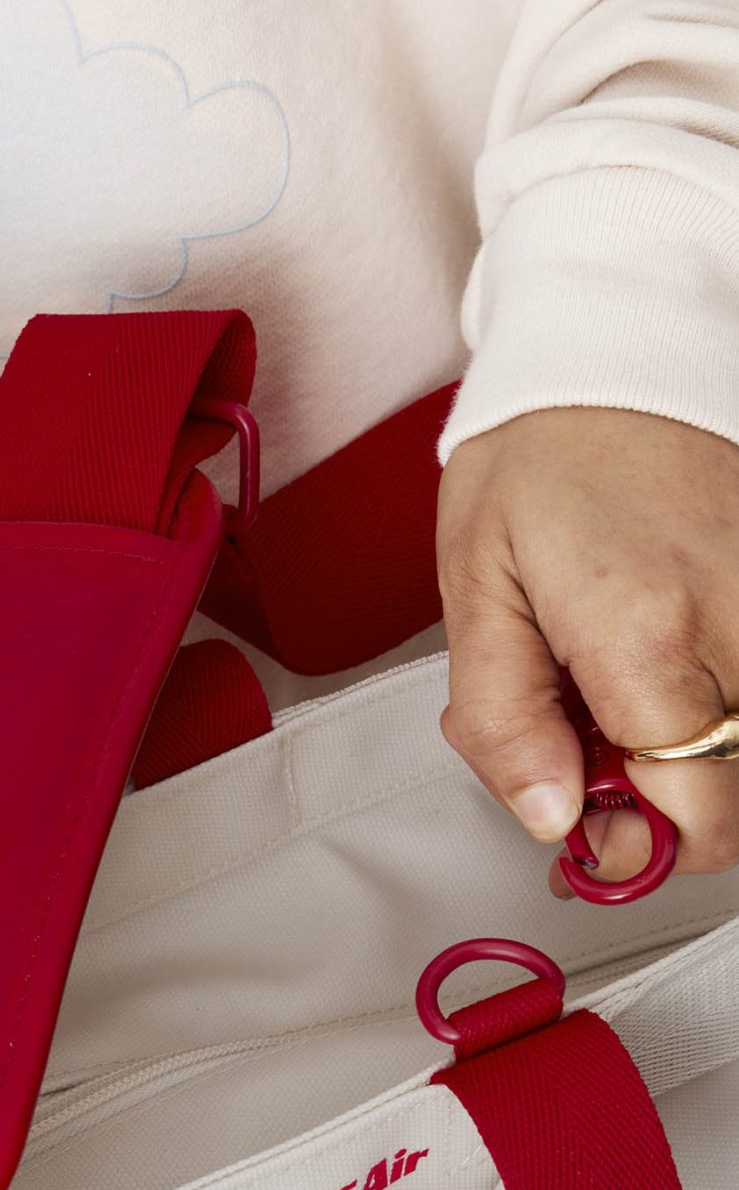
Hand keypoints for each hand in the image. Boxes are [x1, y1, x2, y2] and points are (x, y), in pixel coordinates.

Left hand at [436, 408, 738, 893]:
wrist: (618, 344)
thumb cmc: (543, 451)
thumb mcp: (476, 592)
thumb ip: (505, 722)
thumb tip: (550, 817)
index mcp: (648, 636)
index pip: (690, 813)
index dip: (634, 845)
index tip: (583, 826)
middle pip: (737, 795)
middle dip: (663, 805)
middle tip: (589, 758)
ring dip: (692, 752)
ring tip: (621, 695)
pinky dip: (720, 700)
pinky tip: (664, 661)